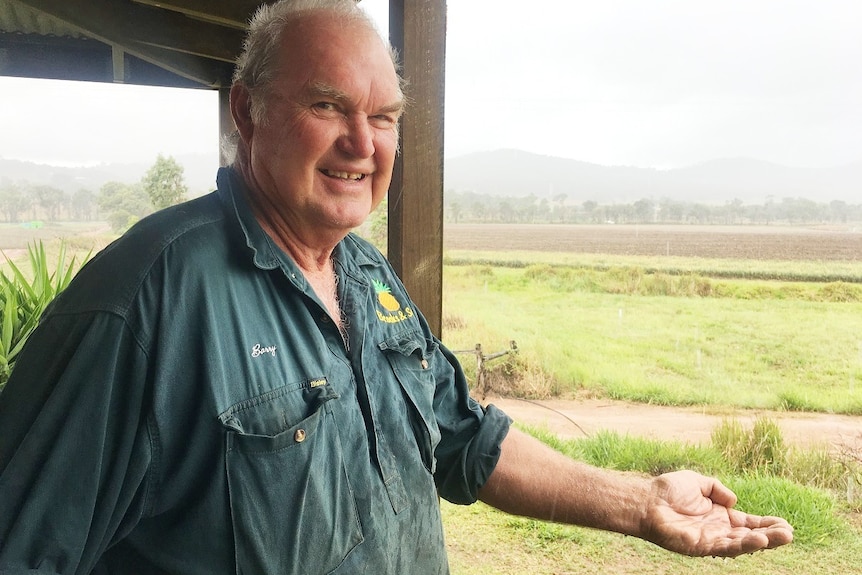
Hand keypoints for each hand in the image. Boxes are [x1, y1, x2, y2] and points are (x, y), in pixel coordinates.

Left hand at [642, 470, 793, 556]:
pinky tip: (758, 540)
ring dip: (762, 542)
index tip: (786, 524)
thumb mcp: (698, 481)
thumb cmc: (667, 490)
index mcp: (720, 515)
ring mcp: (710, 540)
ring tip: (782, 538)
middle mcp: (718, 530)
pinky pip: (725, 548)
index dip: (767, 524)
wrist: (645, 500)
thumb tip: (734, 501)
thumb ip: (717, 489)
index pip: (749, 522)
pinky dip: (743, 545)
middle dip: (771, 536)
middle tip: (790, 534)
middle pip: (750, 536)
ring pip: (742, 545)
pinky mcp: (701, 547)